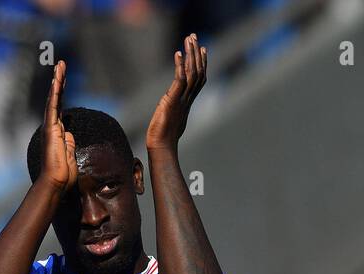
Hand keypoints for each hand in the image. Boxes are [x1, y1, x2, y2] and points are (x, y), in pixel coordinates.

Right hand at [39, 61, 76, 195]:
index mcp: (58, 132)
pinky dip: (55, 93)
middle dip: (59, 82)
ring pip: (53, 99)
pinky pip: (53, 107)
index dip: (62, 93)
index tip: (63, 80)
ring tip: (60, 66)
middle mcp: (52, 127)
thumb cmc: (63, 174)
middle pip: (56, 99)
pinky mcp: (50, 129)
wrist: (56, 182)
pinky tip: (57, 80)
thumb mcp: (70, 154)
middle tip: (61, 65)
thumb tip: (70, 134)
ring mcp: (50, 127)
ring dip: (57, 82)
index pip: (60, 108)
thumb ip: (70, 142)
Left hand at [146, 33, 205, 152]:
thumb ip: (173, 109)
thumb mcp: (171, 119)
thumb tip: (170, 109)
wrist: (161, 147)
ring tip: (189, 39)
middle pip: (198, 71)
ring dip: (191, 54)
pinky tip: (178, 53)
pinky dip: (180, 66)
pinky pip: (179, 80)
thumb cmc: (163, 138)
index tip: (202, 49)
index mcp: (188, 102)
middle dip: (196, 53)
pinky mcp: (173, 101)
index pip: (199, 79)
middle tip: (194, 36)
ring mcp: (181, 99)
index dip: (202, 63)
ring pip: (192, 73)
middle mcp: (187, 99)